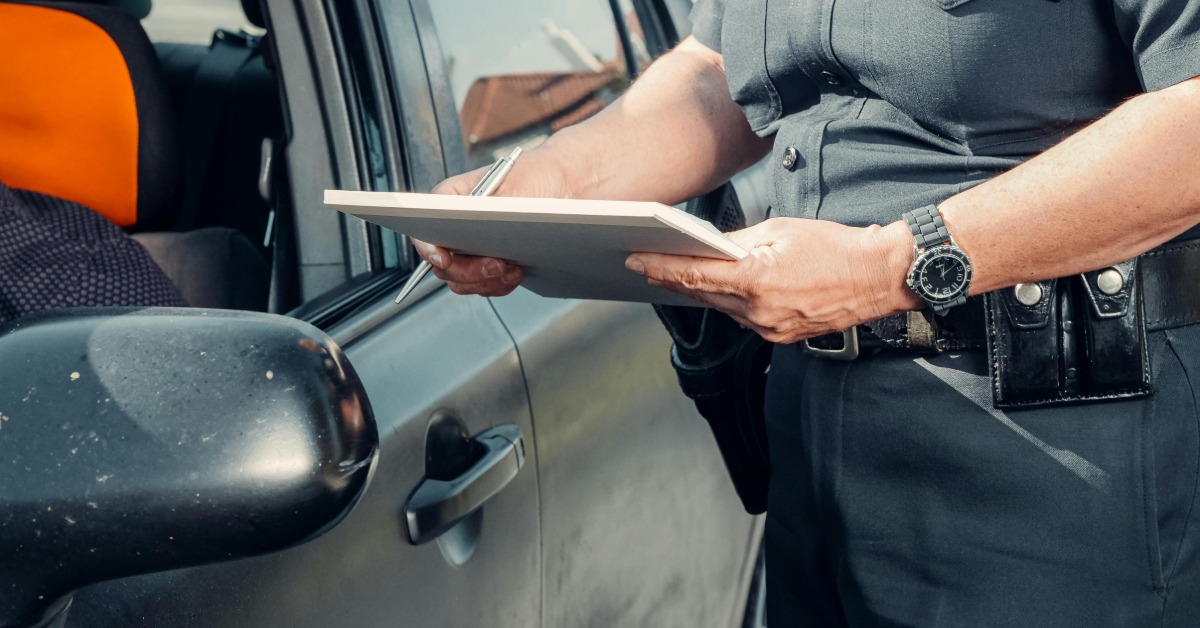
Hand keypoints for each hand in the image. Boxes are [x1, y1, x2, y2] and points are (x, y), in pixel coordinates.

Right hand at [412, 154, 571, 296]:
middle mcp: (454, 225)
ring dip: (486, 282)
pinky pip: (483, 286)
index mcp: (451, 199)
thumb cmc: (536, 176)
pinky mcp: (488, 263)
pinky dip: (498, 285)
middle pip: (442, 263)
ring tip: (512, 269)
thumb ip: (490, 210)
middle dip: (469, 271)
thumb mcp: (515, 187)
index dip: (428, 247)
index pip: (424, 226)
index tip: (444, 259)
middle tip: (497, 265)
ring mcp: (470, 247)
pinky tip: (517, 272)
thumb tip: (476, 230)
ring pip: (461, 280)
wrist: (564, 185)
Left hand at [625, 218, 921, 343]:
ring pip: (721, 308)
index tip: (635, 260)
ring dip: (700, 291)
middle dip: (673, 279)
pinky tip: (719, 289)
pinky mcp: (780, 337)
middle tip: (645, 264)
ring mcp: (770, 329)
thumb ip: (738, 242)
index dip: (660, 268)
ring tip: (676, 274)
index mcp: (756, 279)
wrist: (877, 276)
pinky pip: (743, 319)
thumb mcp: (780, 230)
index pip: (694, 274)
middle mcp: (759, 311)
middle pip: (702, 294)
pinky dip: (728, 303)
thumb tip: (709, 246)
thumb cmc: (834, 247)